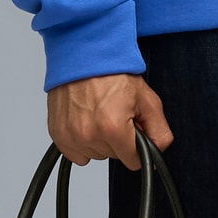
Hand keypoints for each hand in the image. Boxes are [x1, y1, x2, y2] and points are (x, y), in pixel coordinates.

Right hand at [46, 72, 173, 168]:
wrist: (83, 56)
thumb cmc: (112, 73)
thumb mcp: (147, 100)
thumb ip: (159, 132)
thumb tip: (159, 152)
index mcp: (113, 128)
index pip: (133, 161)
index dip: (137, 146)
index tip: (133, 130)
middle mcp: (89, 135)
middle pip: (114, 157)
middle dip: (119, 140)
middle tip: (116, 114)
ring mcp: (71, 136)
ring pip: (95, 155)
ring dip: (100, 140)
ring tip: (100, 114)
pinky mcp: (58, 135)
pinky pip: (76, 154)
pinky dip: (83, 142)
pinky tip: (87, 121)